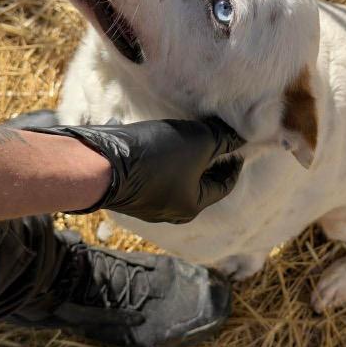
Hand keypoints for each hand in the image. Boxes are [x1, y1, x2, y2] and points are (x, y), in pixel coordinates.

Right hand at [24, 117, 243, 223]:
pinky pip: (155, 173)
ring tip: (190, 136)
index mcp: (192, 205)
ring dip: (185, 159)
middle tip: (216, 139)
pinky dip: (164, 159)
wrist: (103, 163)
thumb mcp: (199, 141)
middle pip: (200, 183)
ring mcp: (147, 203)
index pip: (224, 185)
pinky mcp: (129, 189)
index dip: (234, 164)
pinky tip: (161, 140)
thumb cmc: (158, 156)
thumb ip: (223, 139)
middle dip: (209, 161)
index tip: (238, 147)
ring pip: (176, 178)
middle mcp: (170, 210)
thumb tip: (242, 136)